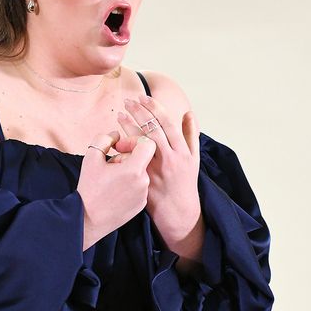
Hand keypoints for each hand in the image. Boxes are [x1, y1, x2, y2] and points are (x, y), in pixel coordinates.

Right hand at [76, 130, 156, 250]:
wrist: (87, 219)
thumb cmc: (89, 188)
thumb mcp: (91, 157)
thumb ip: (104, 139)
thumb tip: (116, 134)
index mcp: (134, 169)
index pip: (148, 144)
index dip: (133, 141)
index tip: (119, 147)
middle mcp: (144, 182)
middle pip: (143, 159)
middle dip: (128, 157)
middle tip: (110, 165)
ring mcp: (144, 195)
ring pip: (141, 173)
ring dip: (128, 171)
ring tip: (111, 179)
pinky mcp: (141, 205)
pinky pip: (140, 187)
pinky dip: (130, 184)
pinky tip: (115, 191)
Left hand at [115, 93, 201, 246]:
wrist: (179, 212)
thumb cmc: (186, 183)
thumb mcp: (194, 158)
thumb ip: (191, 134)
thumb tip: (188, 112)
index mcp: (182, 151)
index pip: (167, 123)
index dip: (154, 108)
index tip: (142, 97)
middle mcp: (170, 158)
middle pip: (152, 129)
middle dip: (139, 113)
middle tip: (127, 101)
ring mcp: (156, 169)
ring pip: (141, 143)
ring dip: (129, 127)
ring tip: (120, 115)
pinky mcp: (145, 179)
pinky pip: (132, 160)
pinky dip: (124, 148)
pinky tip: (116, 139)